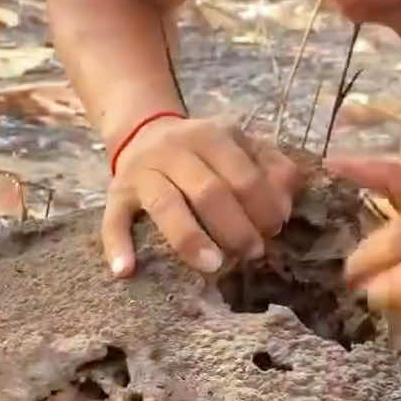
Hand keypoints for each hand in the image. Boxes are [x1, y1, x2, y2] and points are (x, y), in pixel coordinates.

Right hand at [103, 116, 300, 277]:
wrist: (142, 129)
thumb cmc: (203, 151)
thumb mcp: (239, 146)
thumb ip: (271, 168)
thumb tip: (287, 204)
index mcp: (212, 136)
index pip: (244, 175)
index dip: (264, 207)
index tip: (274, 230)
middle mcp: (174, 150)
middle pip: (209, 192)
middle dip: (236, 228)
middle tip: (252, 253)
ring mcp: (142, 172)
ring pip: (165, 205)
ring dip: (190, 239)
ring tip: (214, 267)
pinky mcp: (116, 193)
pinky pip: (113, 220)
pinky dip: (118, 245)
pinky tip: (126, 271)